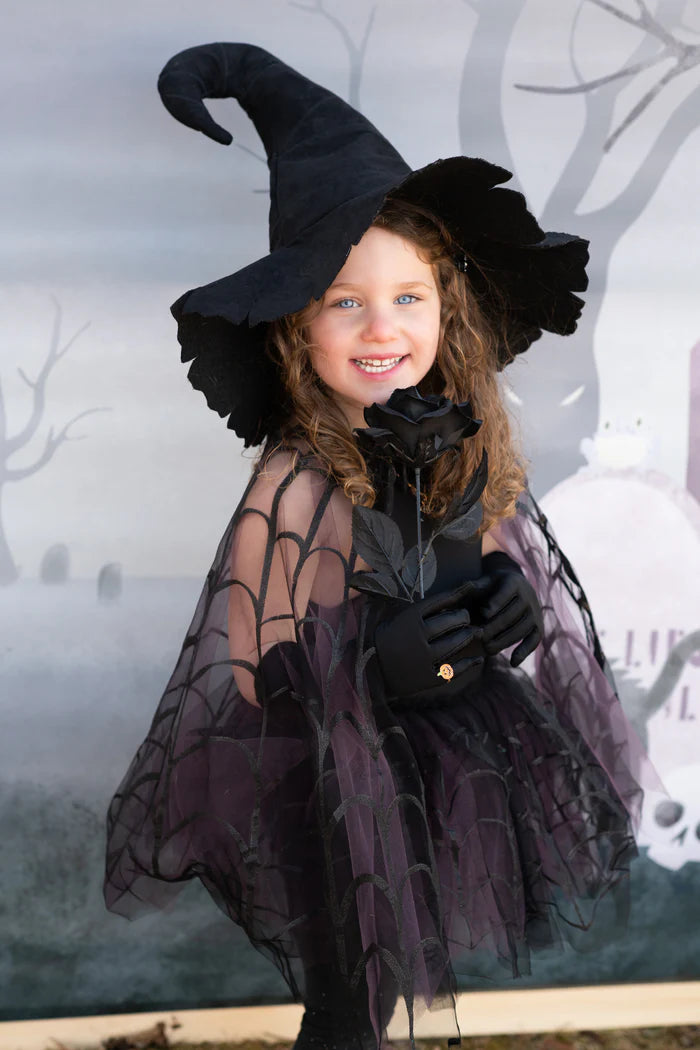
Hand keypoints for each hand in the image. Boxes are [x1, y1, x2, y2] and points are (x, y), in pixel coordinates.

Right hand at [372, 578, 485, 701]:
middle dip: (464, 617)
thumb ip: (423, 608)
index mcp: (410, 618)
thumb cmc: (389, 638)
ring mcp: (423, 658)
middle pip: (452, 621)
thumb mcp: (400, 617)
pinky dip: (468, 663)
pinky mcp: (427, 678)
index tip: (467, 592)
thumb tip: (452, 594)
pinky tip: (477, 659)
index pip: (441, 601)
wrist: (372, 669)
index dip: (458, 594)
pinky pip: (454, 669)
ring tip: (475, 633)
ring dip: (468, 637)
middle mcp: (418, 636)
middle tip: (466, 618)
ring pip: (455, 643)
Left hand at [478, 551, 542, 667]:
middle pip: (511, 615)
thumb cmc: (493, 586)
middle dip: (495, 627)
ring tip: (488, 650)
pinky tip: (513, 663)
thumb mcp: (486, 581)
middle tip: (480, 637)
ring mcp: (535, 613)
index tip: (484, 613)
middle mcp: (529, 597)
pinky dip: (525, 652)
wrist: (517, 587)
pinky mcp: (538, 626)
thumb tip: (464, 586)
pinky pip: (534, 640)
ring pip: (521, 629)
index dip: (495, 603)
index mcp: (514, 582)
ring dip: (505, 641)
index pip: (505, 593)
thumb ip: (476, 585)